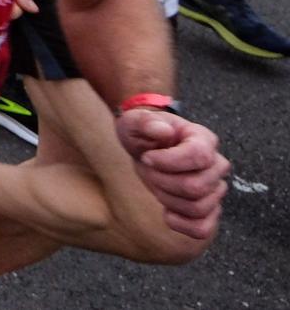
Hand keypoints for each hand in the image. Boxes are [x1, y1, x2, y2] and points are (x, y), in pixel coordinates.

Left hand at [116, 109, 227, 240]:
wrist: (147, 148)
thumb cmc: (143, 133)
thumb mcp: (134, 121)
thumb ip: (145, 121)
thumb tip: (164, 131)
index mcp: (203, 139)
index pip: (199, 156)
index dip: (169, 161)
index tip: (146, 157)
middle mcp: (216, 164)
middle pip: (196, 187)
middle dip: (162, 182)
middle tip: (148, 171)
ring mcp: (215, 188)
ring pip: (198, 208)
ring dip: (168, 200)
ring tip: (156, 184)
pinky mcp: (209, 209)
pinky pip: (204, 228)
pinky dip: (183, 226)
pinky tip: (167, 213)